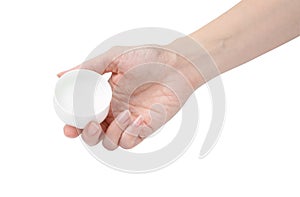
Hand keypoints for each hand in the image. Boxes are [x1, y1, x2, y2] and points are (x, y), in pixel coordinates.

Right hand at [58, 44, 202, 149]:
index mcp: (104, 96)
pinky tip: (137, 119)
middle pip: (94, 135)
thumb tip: (59, 75)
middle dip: (88, 136)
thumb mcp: (114, 58)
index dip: (74, 126)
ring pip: (110, 142)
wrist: (177, 64)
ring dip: (111, 134)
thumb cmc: (148, 57)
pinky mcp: (145, 128)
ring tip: (125, 114)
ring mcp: (129, 121)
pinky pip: (129, 142)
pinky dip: (129, 135)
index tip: (69, 128)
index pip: (84, 116)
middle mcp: (114, 110)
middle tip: (93, 125)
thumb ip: (88, 68)